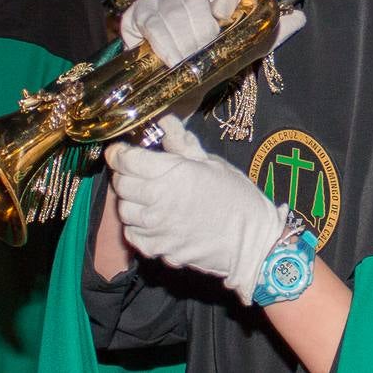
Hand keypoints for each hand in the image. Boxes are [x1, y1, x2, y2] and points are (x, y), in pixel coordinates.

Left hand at [106, 115, 286, 304]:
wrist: (252, 241)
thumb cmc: (237, 198)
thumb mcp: (211, 163)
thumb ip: (182, 144)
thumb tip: (165, 122)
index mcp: (173, 173)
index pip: (127, 160)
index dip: (120, 153)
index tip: (121, 151)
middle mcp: (159, 200)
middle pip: (121, 184)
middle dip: (124, 174)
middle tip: (135, 171)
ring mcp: (157, 228)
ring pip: (124, 210)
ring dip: (130, 201)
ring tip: (145, 196)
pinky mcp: (160, 250)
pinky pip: (133, 235)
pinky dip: (136, 226)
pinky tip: (151, 219)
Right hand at [121, 0, 305, 65]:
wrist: (166, 85)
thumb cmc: (204, 64)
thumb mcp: (237, 52)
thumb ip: (269, 34)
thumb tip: (302, 17)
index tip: (224, 16)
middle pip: (196, 1)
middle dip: (201, 33)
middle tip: (201, 54)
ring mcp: (161, 0)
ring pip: (174, 12)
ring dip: (181, 42)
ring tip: (185, 61)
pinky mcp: (137, 13)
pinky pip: (151, 22)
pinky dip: (162, 43)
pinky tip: (168, 59)